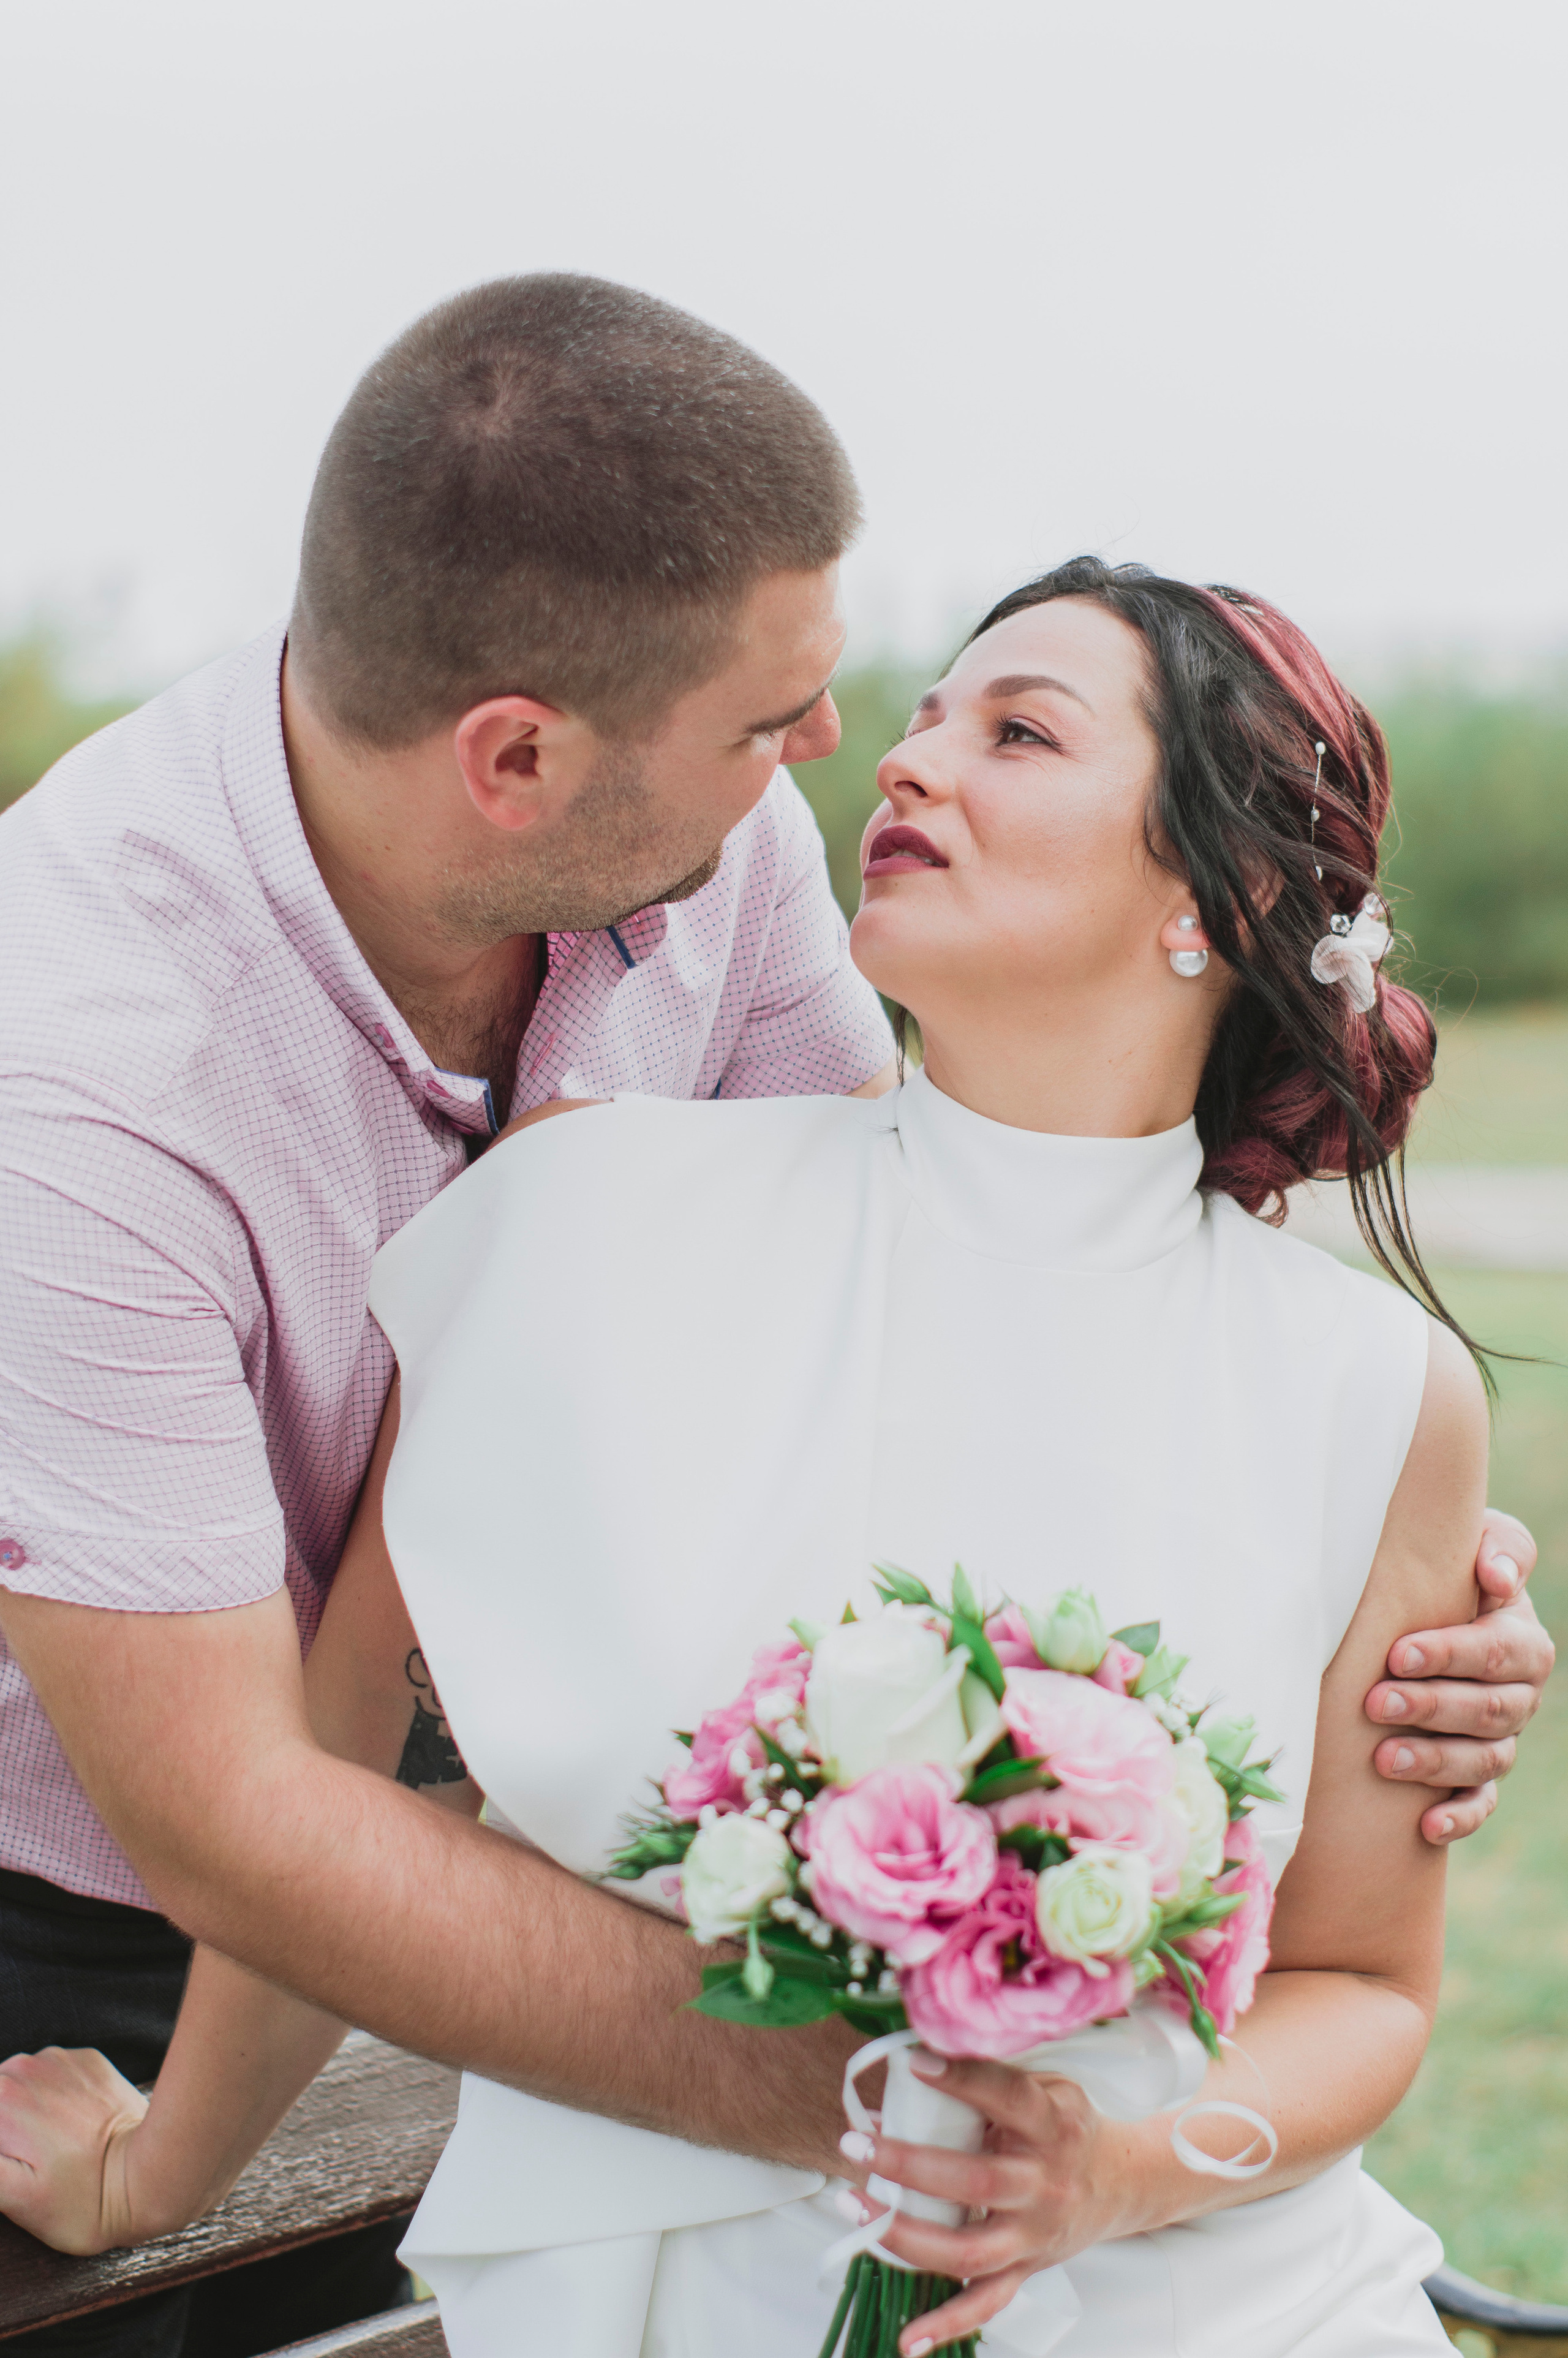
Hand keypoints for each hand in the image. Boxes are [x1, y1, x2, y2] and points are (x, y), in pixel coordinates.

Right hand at [0, 2048, 151, 2254]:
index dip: (2, 2150)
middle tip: (27, 2163)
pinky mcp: (87, 2061)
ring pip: (17, 2084)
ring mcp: (58, 2059)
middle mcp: (22, 2067)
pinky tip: (70, 2129)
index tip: (14, 2163)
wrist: (153, 2175)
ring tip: (47, 2151)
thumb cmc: (83, 2201)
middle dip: (2, 2129)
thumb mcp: (13, 2199)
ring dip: (20, 2111)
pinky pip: (51, 2076)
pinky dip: (51, 2098)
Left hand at [837, 2056, 1127, 2350]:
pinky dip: (946, 2324)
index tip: (913, 2062)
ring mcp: (1033, 2235)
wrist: (1121, 2182)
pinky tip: (907, 2338)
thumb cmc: (1067, 2125)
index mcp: (1053, 2127)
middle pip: (975, 2181)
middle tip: (856, 2142)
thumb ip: (988, 2078)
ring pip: (967, 2249)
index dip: (962, 2079)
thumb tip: (908, 2073)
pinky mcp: (1025, 2269)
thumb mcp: (1046, 2086)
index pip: (1006, 2097)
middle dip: (908, 2163)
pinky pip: (985, 2304)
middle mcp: (1044, 2185)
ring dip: (903, 2234)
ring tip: (853, 2206)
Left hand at [1367, 1507, 1552, 1844]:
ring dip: (1435, 1763)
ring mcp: (1500, 1737)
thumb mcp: (1479, 1541)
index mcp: (1519, 1640)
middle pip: (1487, 1709)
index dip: (1448, 1654)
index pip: (1493, 1651)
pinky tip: (1425, 1827)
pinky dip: (1458, 1817)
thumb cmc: (1448, 1568)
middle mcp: (1518, 1694)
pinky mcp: (1478, 1775)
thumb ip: (1498, 1548)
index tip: (1398, 1653)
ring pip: (1483, 1759)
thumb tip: (1496, 1576)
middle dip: (1431, 1707)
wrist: (1429, 1604)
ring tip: (1385, 1759)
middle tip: (1376, 1701)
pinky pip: (1480, 1803)